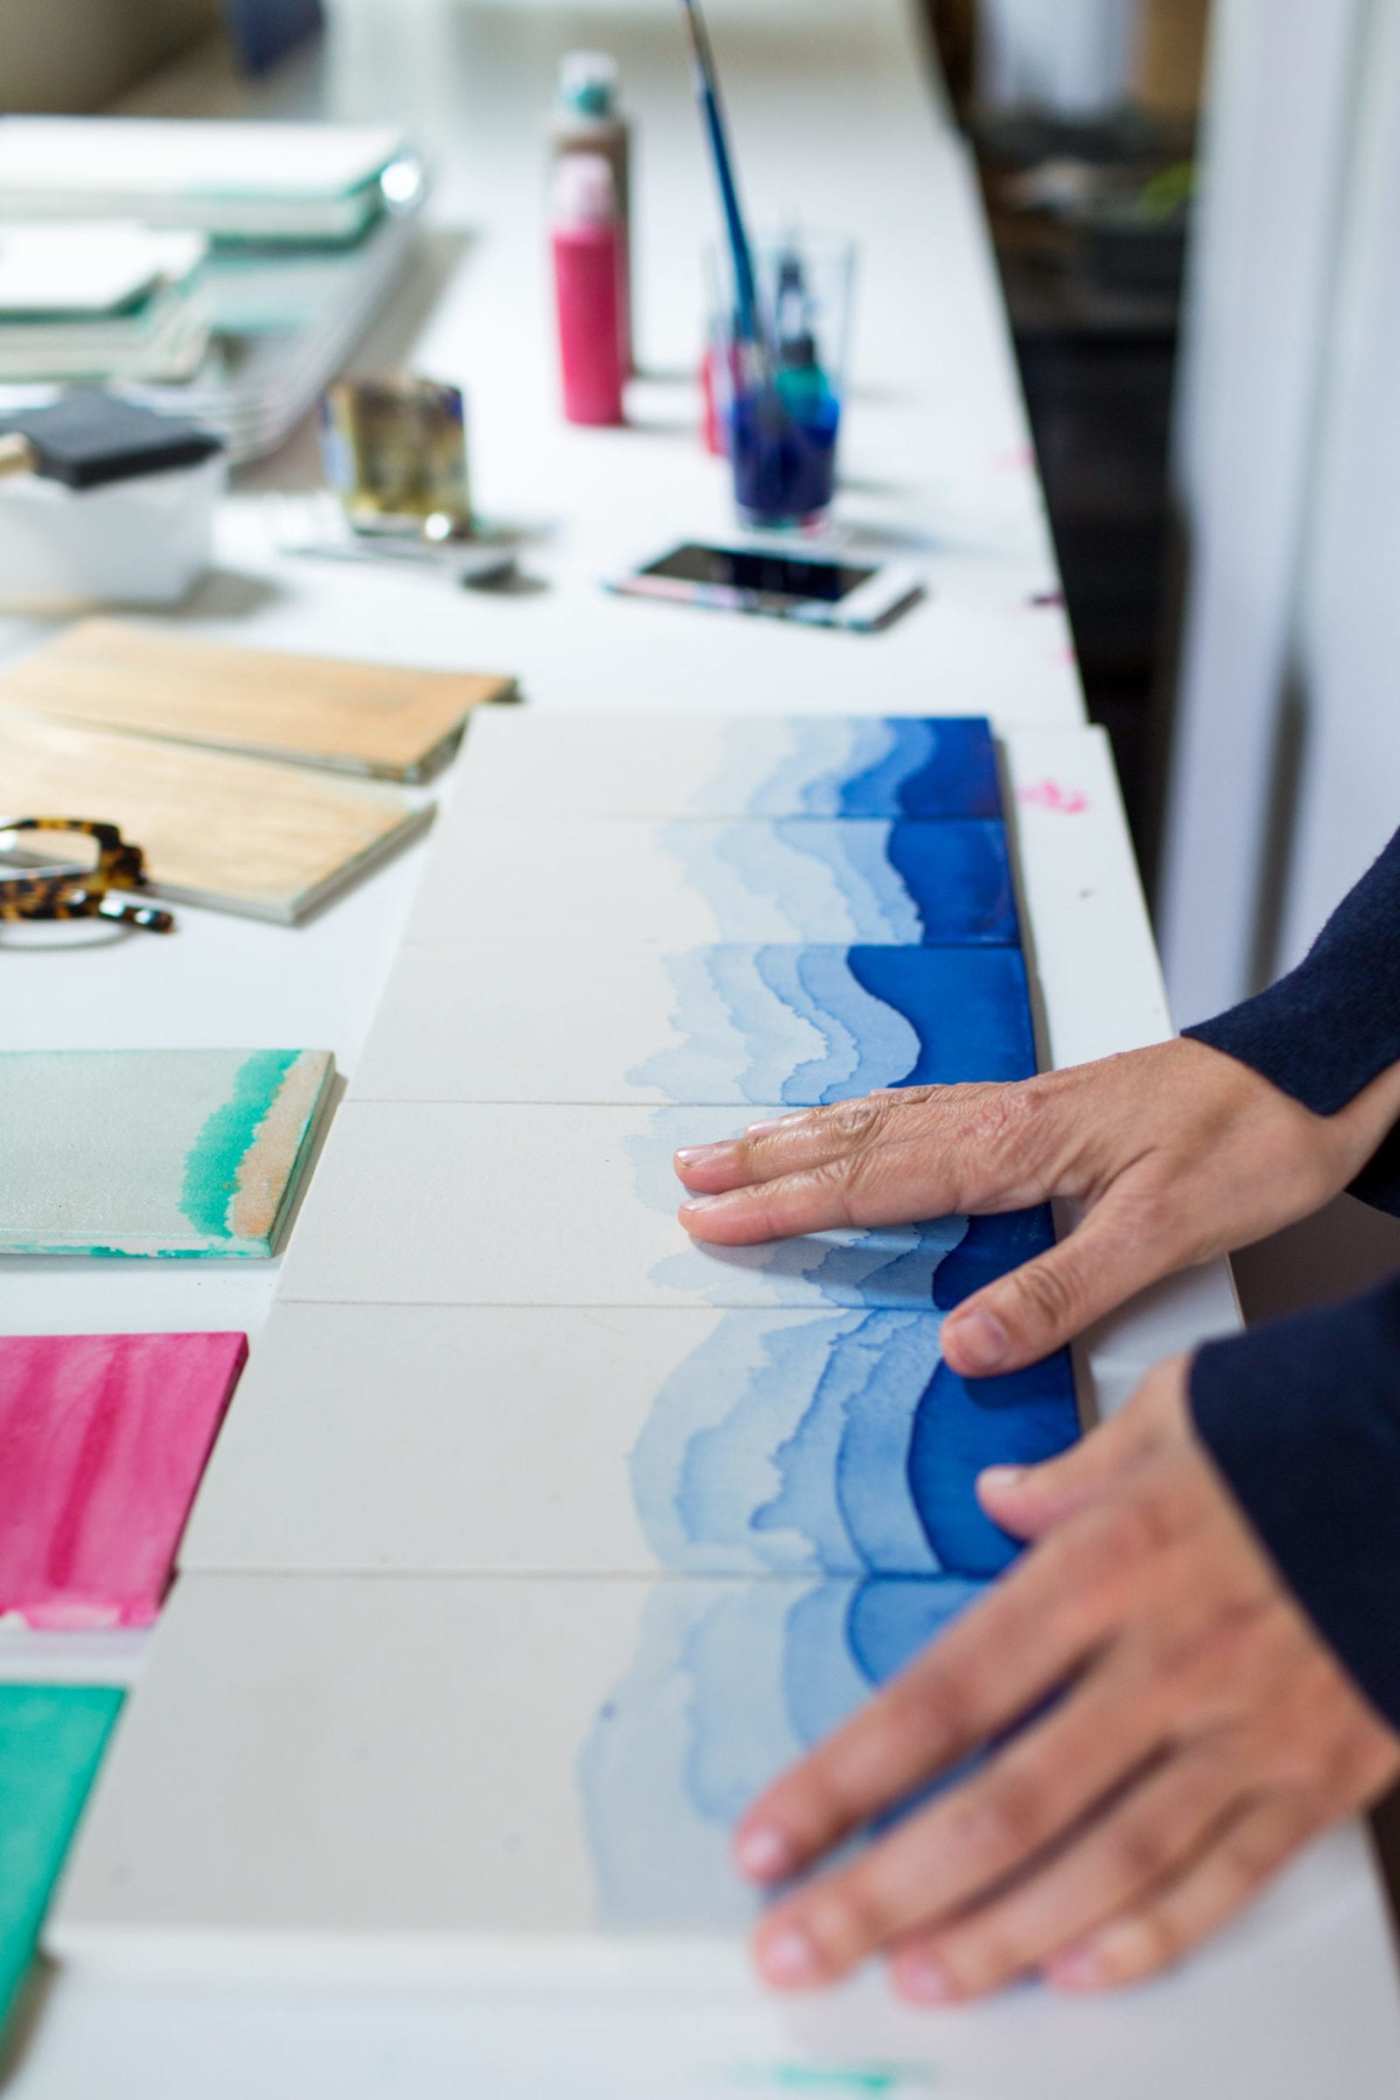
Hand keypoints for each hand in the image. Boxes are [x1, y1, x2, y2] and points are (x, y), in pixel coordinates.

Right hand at [675, 1038, 1399, 1378]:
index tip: (708, 1219)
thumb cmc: (1252, 1142)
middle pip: (856, 1139)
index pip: (873, 1181)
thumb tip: (961, 1348)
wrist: (1313, 1075)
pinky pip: (921, 1113)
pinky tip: (852, 1130)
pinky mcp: (1039, 1109)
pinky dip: (862, 1122)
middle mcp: (1001, 1116)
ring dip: (802, 1136)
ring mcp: (1016, 1106)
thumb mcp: (1164, 1233)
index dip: (784, 1205)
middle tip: (684, 1178)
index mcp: (1016, 1144)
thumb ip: (1059, 1293)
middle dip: (765, 1162)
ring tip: (734, 1147)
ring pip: (882, 1119)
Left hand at [732, 1358, 1399, 2000]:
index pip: (946, 1695)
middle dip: (884, 1891)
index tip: (769, 1836)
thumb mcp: (1174, 1413)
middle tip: (796, 1947)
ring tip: (917, 1977)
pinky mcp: (1321, 1775)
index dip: (846, 1779)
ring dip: (1000, 1936)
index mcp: (1106, 1566)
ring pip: (1106, 1865)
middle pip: (1004, 1806)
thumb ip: (1072, 1476)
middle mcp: (1165, 1664)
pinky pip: (1226, 1878)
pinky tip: (1077, 1970)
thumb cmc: (1311, 1425)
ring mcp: (1247, 1732)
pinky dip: (1150, 1936)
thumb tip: (1000, 1498)